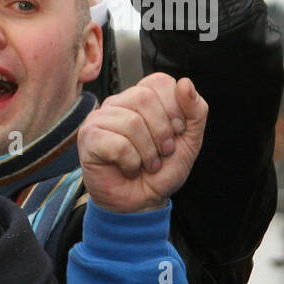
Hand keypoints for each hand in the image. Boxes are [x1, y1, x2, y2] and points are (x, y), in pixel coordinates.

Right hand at [79, 73, 206, 212]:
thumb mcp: (190, 140)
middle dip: (162, 132)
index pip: (158, 82)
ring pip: (131, 123)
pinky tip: (128, 168)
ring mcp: (98, 119)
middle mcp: (117, 104)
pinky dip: (131, 162)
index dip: (174, 108)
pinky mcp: (88, 138)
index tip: (176, 131)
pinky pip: (117, 144)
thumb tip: (185, 83)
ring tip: (146, 164)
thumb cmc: (161, 171)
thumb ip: (195, 110)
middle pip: (143, 98)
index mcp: (140, 98)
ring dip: (147, 153)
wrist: (142, 201)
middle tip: (162, 152)